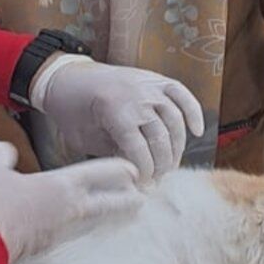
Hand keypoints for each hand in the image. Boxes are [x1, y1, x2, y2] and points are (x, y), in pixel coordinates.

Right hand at [0, 142, 141, 258]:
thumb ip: (1, 156)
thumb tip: (2, 151)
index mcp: (59, 186)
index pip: (98, 174)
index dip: (118, 170)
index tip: (134, 170)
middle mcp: (65, 212)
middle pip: (106, 205)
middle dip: (125, 201)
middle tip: (141, 200)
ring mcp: (55, 234)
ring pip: (87, 221)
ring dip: (101, 217)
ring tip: (110, 213)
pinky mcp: (41, 249)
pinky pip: (64, 233)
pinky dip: (73, 227)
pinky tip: (69, 227)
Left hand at [34, 58, 205, 181]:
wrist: (66, 77)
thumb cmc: (71, 110)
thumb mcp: (84, 138)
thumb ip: (112, 153)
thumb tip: (136, 173)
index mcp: (115, 110)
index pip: (140, 150)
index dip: (144, 172)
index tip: (143, 186)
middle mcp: (137, 96)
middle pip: (161, 138)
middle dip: (161, 165)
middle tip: (157, 180)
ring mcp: (149, 85)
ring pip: (175, 120)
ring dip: (176, 147)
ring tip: (169, 165)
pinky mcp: (156, 79)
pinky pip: (182, 94)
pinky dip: (193, 112)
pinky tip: (197, 132)